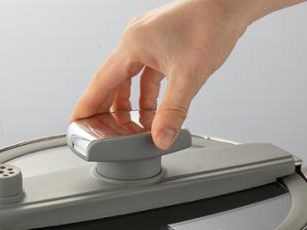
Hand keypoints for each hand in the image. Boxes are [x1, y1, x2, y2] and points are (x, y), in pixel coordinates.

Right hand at [70, 0, 304, 149]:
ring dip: (131, 104)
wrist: (230, 3)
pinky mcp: (160, 44)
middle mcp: (135, 41)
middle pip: (112, 82)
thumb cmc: (210, 26)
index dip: (87, 105)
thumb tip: (161, 138)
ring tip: (133, 126)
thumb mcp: (188, 77)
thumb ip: (172, 112)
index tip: (76, 122)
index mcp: (132, 45)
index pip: (101, 82)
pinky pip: (145, 74)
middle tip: (106, 131)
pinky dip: (147, 94)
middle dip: (110, 110)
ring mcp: (147, 41)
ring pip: (129, 80)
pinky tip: (153, 109)